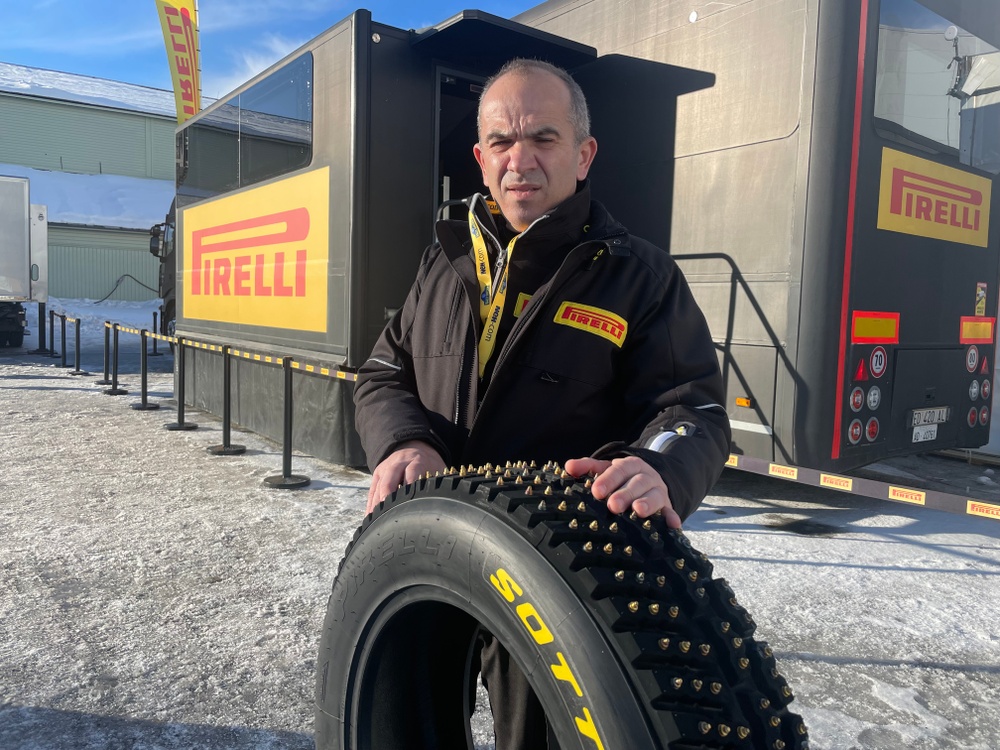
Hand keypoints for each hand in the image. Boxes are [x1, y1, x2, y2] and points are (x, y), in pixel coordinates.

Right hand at [367, 440, 445, 513]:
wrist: (414, 447)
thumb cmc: (429, 464)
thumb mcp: (438, 468)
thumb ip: (441, 481)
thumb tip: (450, 500)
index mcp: (417, 460)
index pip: (412, 472)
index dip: (410, 485)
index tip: (410, 501)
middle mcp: (398, 462)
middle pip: (390, 477)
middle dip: (388, 493)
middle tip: (387, 511)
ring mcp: (385, 468)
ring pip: (378, 485)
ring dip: (377, 503)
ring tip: (377, 521)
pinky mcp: (377, 474)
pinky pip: (372, 490)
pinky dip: (370, 505)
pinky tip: (370, 518)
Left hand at [564, 456, 680, 528]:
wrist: (650, 479)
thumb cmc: (622, 478)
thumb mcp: (606, 469)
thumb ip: (588, 467)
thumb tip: (568, 467)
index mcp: (630, 466)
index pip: (619, 470)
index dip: (608, 479)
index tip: (596, 491)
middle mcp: (646, 477)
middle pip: (637, 482)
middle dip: (625, 493)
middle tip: (613, 506)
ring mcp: (658, 492)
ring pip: (654, 495)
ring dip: (648, 503)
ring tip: (638, 511)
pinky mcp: (667, 506)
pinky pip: (671, 512)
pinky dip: (672, 517)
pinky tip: (672, 525)